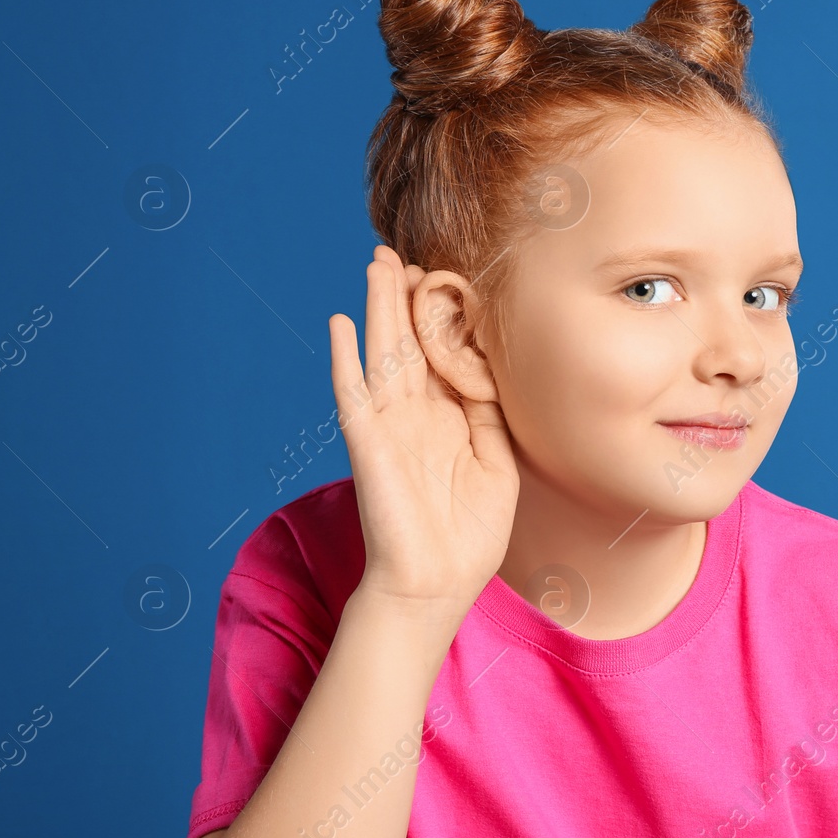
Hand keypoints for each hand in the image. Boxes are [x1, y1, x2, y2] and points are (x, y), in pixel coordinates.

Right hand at [328, 245, 519, 619]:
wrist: (437, 586)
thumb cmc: (469, 535)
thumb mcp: (499, 467)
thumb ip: (493, 417)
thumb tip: (491, 372)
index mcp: (447, 419)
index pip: (442, 355)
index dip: (442, 317)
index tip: (446, 275)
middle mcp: (415, 415)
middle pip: (408, 343)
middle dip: (404, 298)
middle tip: (400, 251)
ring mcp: (389, 427)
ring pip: (383, 354)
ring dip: (378, 309)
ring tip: (376, 263)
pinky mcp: (368, 445)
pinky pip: (352, 395)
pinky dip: (344, 360)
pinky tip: (338, 324)